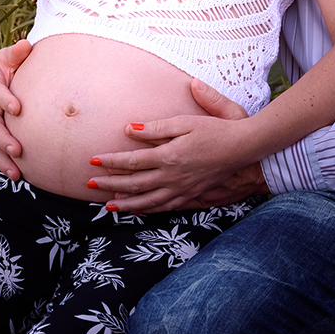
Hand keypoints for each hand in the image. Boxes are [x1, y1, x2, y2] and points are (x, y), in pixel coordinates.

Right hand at [0, 40, 31, 179]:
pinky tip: (16, 176)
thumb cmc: (4, 69)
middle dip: (2, 137)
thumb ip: (17, 54)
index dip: (4, 100)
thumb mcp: (8, 58)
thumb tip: (26, 45)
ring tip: (15, 172)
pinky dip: (2, 164)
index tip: (17, 108)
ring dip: (1, 158)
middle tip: (17, 149)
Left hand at [88, 79, 269, 212]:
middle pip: (134, 184)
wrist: (244, 148)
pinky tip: (139, 211)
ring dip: (126, 204)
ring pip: (148, 201)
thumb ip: (157, 128)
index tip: (93, 160)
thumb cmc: (216, 130)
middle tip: (89, 185)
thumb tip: (130, 129)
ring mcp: (182, 189)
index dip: (111, 162)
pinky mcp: (192, 194)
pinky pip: (166, 207)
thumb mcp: (186, 122)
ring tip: (108, 207)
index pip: (132, 161)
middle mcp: (172, 177)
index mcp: (169, 156)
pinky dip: (149, 210)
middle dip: (109, 185)